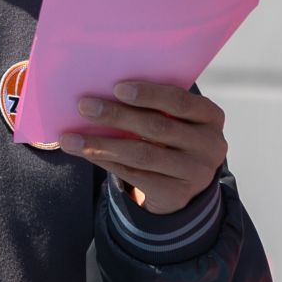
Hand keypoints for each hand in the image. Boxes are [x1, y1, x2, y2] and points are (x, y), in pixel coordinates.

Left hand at [59, 81, 225, 215]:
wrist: (186, 183)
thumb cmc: (171, 136)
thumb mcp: (174, 119)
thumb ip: (151, 106)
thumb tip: (100, 92)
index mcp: (211, 116)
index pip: (179, 101)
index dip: (148, 94)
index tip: (116, 87)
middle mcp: (210, 145)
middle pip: (156, 128)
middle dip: (116, 116)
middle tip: (84, 106)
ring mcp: (196, 173)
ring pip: (142, 155)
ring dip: (102, 144)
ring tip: (71, 138)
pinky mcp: (178, 194)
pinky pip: (135, 175)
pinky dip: (107, 162)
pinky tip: (85, 153)